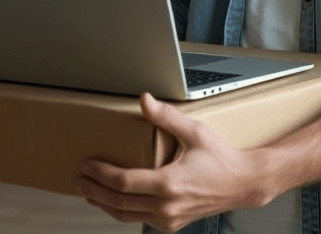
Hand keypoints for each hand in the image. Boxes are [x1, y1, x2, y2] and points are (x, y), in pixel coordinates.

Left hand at [75, 92, 269, 230]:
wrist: (241, 183)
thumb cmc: (220, 157)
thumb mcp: (194, 131)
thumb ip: (166, 117)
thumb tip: (144, 100)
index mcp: (169, 183)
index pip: (124, 182)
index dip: (101, 174)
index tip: (87, 165)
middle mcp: (166, 205)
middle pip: (119, 202)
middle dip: (95, 190)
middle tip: (79, 178)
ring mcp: (168, 218)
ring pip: (126, 215)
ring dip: (104, 203)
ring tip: (89, 191)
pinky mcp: (171, 223)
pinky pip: (139, 218)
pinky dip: (122, 210)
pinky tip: (114, 200)